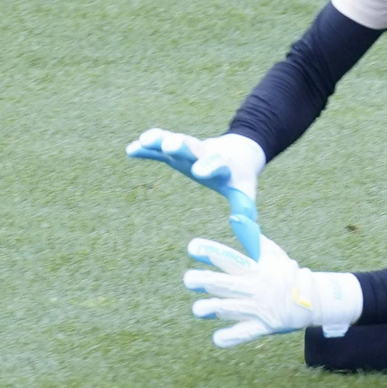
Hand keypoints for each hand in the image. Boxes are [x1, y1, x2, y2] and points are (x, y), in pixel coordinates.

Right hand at [127, 129, 265, 258]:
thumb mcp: (244, 192)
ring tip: (144, 141)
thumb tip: (254, 246)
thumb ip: (245, 213)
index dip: (209, 167)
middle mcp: (204, 153)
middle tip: (170, 147)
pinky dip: (147, 146)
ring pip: (174, 140)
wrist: (238, 150)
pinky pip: (159, 145)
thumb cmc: (238, 177)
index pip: (216, 164)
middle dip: (181, 146)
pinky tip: (132, 149)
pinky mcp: (176, 148)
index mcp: (222, 164)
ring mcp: (189, 148)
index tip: (199, 172)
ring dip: (160, 140)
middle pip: (193, 146)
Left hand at [184, 234, 359, 347]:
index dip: (211, 252)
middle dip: (205, 281)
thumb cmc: (286, 274)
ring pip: (232, 309)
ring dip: (213, 309)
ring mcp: (258, 309)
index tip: (192, 248)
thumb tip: (235, 217)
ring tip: (197, 309)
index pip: (230, 258)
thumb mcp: (273, 253)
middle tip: (188, 279)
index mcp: (255, 269)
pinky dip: (232, 337)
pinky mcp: (263, 326)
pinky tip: (217, 338)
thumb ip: (252, 238)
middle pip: (226, 284)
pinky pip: (246, 333)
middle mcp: (255, 288)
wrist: (312, 300)